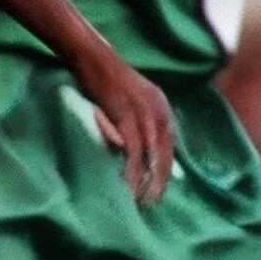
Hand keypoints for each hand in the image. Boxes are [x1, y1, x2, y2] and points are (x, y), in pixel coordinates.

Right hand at [71, 41, 175, 204]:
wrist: (91, 57)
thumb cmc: (105, 78)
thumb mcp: (130, 100)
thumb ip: (137, 122)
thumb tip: (132, 149)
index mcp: (162, 106)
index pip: (169, 145)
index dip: (166, 169)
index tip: (160, 189)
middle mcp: (158, 110)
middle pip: (164, 153)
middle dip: (160, 180)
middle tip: (153, 202)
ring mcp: (143, 113)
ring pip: (150, 155)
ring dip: (146, 180)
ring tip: (140, 200)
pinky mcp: (126, 117)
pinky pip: (133, 151)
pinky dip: (131, 170)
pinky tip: (126, 185)